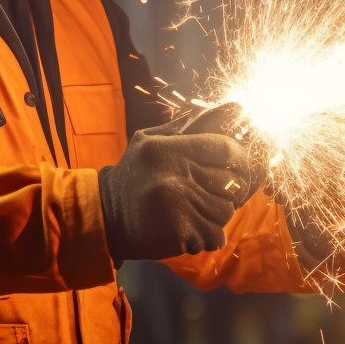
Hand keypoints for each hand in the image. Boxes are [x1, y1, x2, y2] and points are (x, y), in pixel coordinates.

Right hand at [99, 105, 261, 263]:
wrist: (105, 216)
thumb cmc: (134, 176)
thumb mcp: (150, 140)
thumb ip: (188, 125)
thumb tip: (233, 107)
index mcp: (168, 149)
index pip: (226, 149)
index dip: (239, 159)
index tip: (234, 168)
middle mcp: (174, 176)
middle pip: (232, 185)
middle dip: (226, 192)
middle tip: (206, 193)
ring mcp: (178, 206)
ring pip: (225, 212)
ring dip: (213, 215)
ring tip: (190, 211)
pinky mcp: (179, 233)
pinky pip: (215, 236)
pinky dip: (206, 236)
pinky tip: (186, 229)